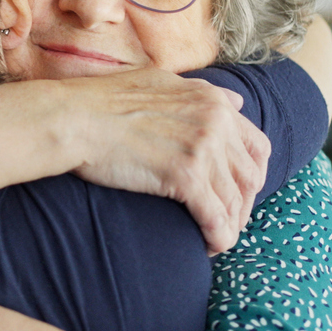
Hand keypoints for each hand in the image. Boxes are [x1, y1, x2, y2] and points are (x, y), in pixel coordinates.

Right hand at [64, 67, 270, 253]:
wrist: (74, 118)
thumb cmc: (104, 102)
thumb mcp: (162, 82)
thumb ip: (203, 93)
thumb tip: (235, 102)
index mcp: (213, 101)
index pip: (257, 147)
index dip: (251, 178)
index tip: (237, 195)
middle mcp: (216, 122)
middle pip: (250, 178)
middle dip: (243, 206)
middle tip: (226, 222)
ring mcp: (203, 148)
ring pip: (235, 201)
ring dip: (231, 227)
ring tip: (215, 240)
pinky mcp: (186, 176)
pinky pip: (216, 218)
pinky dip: (218, 238)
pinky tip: (207, 248)